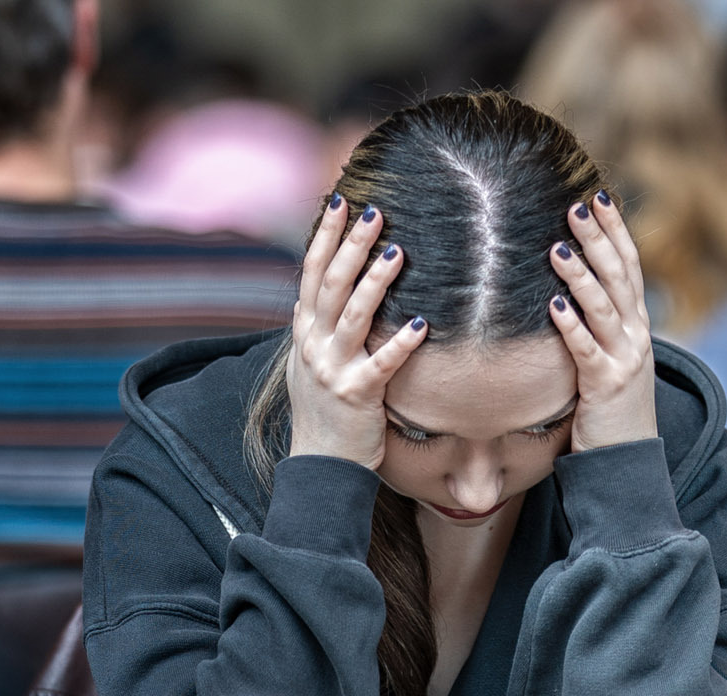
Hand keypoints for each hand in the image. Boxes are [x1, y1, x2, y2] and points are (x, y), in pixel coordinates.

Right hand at [288, 197, 426, 470]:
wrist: (320, 464)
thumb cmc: (325, 411)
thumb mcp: (310, 363)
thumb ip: (317, 327)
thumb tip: (321, 292)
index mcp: (304, 332)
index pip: (311, 272)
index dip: (325, 236)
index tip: (340, 200)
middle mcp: (313, 345)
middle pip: (330, 283)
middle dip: (352, 244)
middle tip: (375, 212)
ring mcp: (332, 369)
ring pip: (353, 315)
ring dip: (375, 281)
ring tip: (398, 252)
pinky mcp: (357, 395)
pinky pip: (382, 364)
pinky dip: (401, 344)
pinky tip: (423, 325)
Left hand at [548, 192, 657, 451]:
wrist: (628, 462)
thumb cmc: (610, 410)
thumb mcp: (610, 360)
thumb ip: (598, 327)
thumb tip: (569, 291)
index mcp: (637, 326)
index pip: (629, 266)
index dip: (617, 230)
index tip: (599, 196)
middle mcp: (636, 337)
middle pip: (619, 277)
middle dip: (599, 239)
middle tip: (576, 206)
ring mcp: (624, 360)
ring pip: (604, 308)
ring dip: (580, 275)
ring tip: (556, 247)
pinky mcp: (605, 387)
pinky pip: (586, 351)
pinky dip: (571, 326)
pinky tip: (553, 305)